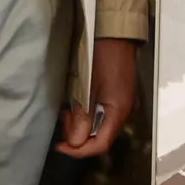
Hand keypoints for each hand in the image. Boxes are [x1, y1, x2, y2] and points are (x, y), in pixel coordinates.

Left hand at [56, 37, 139, 158]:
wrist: (115, 33)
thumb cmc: (100, 57)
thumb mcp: (86, 88)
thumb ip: (82, 117)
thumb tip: (75, 142)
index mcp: (119, 111)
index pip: (101, 144)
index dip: (79, 150)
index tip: (60, 145)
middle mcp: (124, 111)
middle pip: (101, 136)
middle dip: (78, 133)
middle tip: (63, 116)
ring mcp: (123, 102)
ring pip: (101, 125)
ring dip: (81, 122)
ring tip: (68, 107)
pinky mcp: (119, 95)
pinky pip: (103, 113)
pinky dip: (88, 113)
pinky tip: (79, 102)